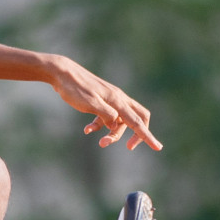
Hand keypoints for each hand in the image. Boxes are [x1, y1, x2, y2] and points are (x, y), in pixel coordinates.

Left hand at [48, 56, 162, 150]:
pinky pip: (106, 117)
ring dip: (112, 133)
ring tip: (100, 142)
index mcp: (118, 100)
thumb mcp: (90, 104)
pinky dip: (99, 125)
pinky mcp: (100, 101)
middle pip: (137, 118)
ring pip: (120, 120)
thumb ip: (106, 115)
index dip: (147, 136)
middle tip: (127, 147)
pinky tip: (87, 130)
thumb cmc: (74, 88)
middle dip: (135, 134)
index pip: (137, 122)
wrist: (62, 72)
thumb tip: (116, 124)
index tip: (158, 148)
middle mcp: (118, 99)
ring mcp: (110, 99)